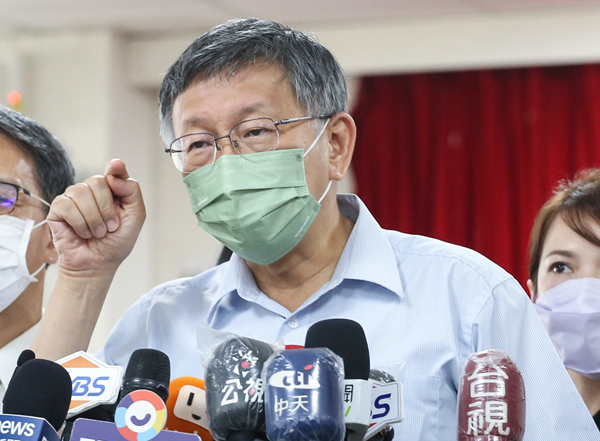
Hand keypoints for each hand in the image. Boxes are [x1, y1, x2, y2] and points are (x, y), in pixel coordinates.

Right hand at [48, 159, 145, 274]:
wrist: (97, 265)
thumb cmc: (116, 242)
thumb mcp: (134, 218)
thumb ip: (132, 193)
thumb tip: (114, 175)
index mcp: (112, 191)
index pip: (114, 171)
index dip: (115, 167)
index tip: (117, 166)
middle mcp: (92, 191)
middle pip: (98, 181)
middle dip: (106, 208)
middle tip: (110, 227)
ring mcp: (73, 198)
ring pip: (81, 191)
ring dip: (93, 218)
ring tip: (97, 233)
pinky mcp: (58, 209)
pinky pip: (67, 205)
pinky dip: (79, 223)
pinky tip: (82, 233)